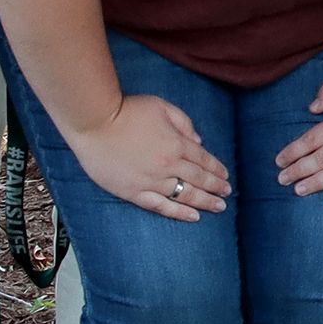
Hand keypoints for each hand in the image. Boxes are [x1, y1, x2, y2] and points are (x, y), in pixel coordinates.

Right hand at [66, 95, 231, 221]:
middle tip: (227, 194)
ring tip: (219, 207)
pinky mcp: (134, 192)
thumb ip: (183, 122)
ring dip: (205, 202)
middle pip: (199, 179)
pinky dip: (179, 212)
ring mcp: (151, 181)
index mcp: (176, 143)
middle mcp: (168, 164)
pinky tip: (193, 217)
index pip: (203, 159)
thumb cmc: (127, 110)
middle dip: (216, 187)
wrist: (95, 123)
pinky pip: (161, 206)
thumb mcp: (161, 106)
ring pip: (185, 195)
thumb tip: (198, 141)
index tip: (226, 176)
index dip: (217, 169)